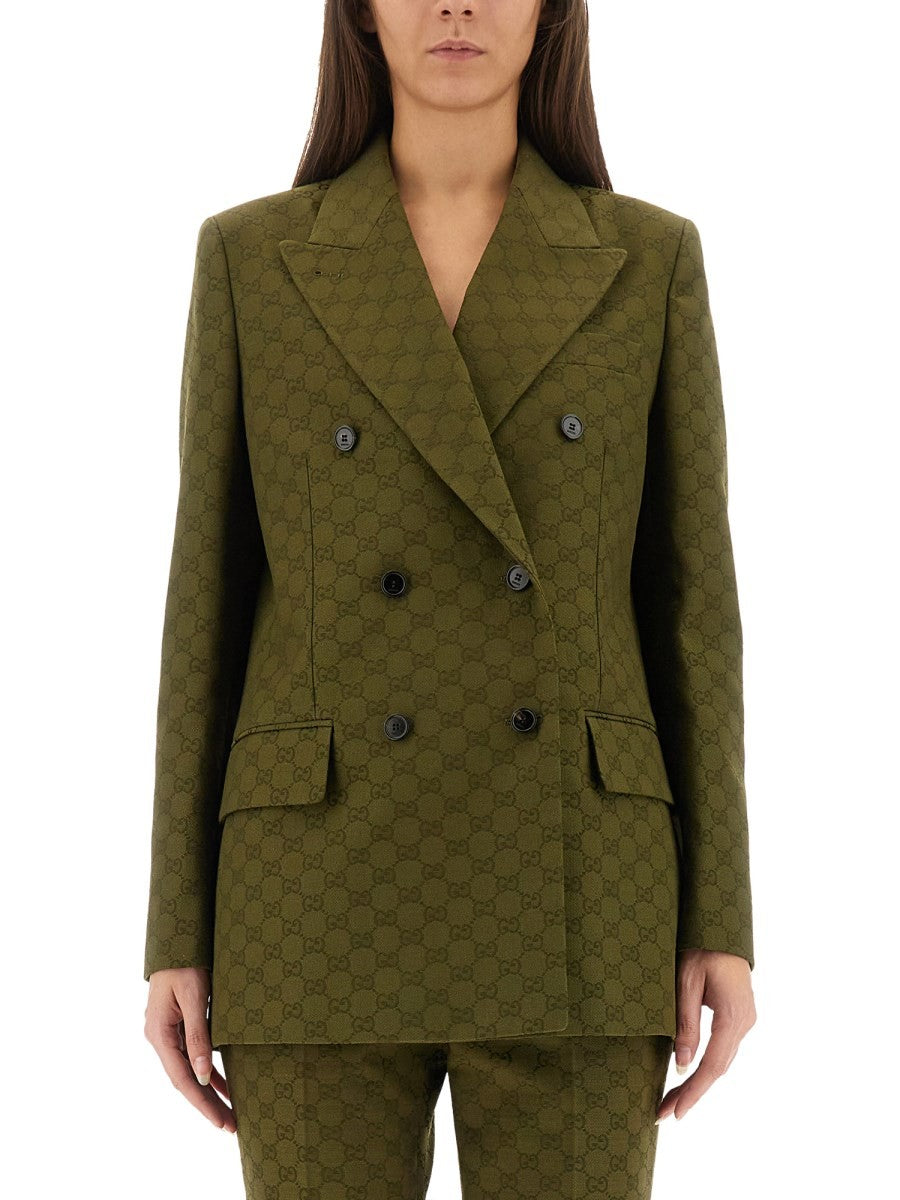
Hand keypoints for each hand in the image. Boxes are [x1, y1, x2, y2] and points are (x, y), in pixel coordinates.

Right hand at [144, 967, 235, 1131]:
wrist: (177, 939)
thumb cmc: (185, 964)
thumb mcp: (194, 997)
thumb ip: (198, 1035)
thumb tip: (203, 1075)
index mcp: (159, 1033)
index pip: (182, 1078)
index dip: (202, 1101)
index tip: (220, 1120)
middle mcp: (160, 1037)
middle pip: (185, 1079)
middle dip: (207, 1104)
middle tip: (231, 1125)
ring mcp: (167, 1033)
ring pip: (189, 1070)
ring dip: (209, 1090)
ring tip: (229, 1112)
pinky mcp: (177, 1026)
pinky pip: (192, 1055)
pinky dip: (207, 1070)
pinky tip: (222, 1083)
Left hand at [657, 948, 755, 1121]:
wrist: (721, 928)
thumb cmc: (701, 948)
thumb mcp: (686, 983)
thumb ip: (685, 1024)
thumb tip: (681, 1065)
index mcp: (732, 1017)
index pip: (712, 1066)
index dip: (693, 1092)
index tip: (674, 1113)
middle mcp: (744, 1023)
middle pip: (717, 1069)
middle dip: (691, 1093)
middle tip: (664, 1114)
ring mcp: (744, 1021)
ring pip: (721, 1061)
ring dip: (698, 1082)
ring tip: (672, 1102)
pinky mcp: (738, 1016)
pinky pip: (722, 1049)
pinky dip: (705, 1066)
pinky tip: (689, 1076)